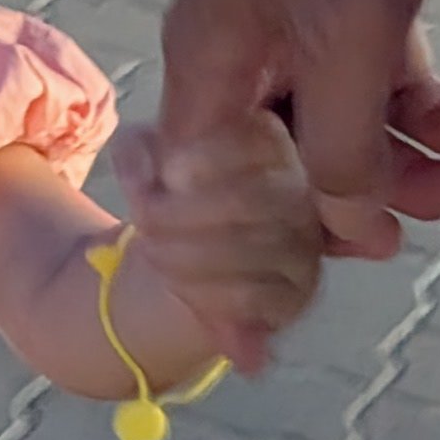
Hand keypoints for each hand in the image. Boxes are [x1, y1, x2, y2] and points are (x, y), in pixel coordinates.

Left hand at [115, 111, 325, 376]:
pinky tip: (175, 283)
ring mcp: (304, 247)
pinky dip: (202, 294)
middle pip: (248, 201)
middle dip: (181, 215)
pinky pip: (251, 298)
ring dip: (183, 256)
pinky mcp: (294, 295)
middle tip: (144, 222)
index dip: (209, 156)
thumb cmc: (174, 196)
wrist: (187, 261)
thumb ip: (135, 152)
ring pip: (249, 252)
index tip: (168, 174)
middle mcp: (301, 193)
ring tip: (150, 250)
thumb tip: (143, 178)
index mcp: (272, 146)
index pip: (258, 142)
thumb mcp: (145, 160)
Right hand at [156, 0, 439, 322]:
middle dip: (357, 212)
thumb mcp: (352, 35)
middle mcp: (241, 56)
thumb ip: (342, 147)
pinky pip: (383, 84)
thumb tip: (349, 236)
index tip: (256, 354)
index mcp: (207, 67)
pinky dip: (429, 110)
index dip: (230, 278)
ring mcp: (298, 27)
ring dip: (411, 162)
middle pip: (281, 176)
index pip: (203, 204)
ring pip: (343, 133)